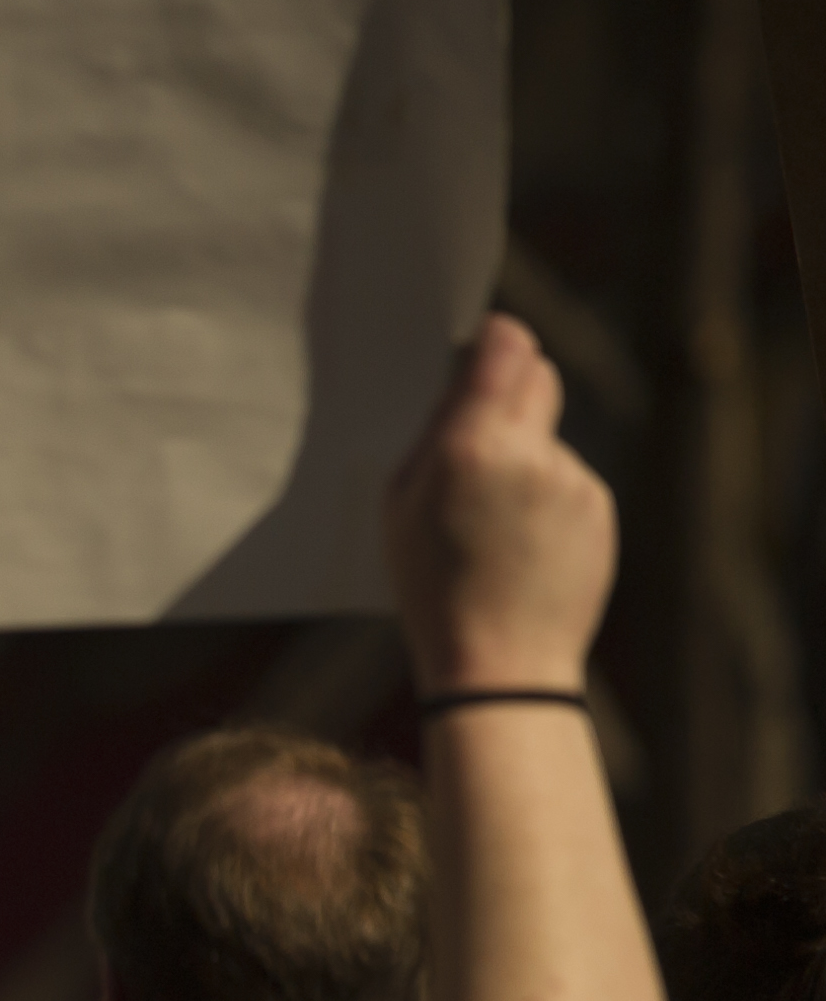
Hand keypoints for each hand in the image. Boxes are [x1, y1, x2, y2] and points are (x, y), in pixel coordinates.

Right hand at [383, 315, 616, 696]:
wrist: (500, 662)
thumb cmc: (431, 587)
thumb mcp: (400, 508)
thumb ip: (434, 436)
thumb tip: (464, 385)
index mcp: (470, 447)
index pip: (505, 349)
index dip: (494, 338)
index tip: (482, 343)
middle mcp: (530, 453)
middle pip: (538, 376)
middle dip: (511, 387)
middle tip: (481, 422)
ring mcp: (573, 480)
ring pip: (549, 435)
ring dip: (524, 454)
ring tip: (493, 519)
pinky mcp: (599, 507)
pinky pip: (568, 479)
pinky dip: (547, 497)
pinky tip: (523, 543)